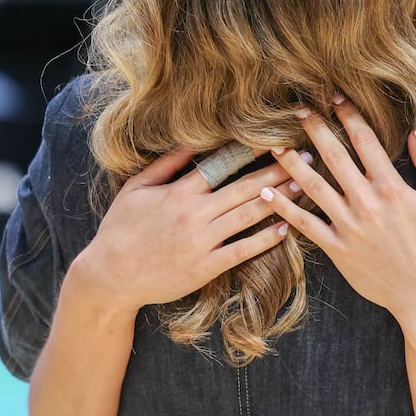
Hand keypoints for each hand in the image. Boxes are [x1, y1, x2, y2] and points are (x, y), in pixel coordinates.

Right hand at [75, 148, 297, 312]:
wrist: (109, 276)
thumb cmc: (120, 229)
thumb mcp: (136, 189)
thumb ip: (166, 165)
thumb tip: (192, 141)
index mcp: (178, 192)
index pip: (222, 164)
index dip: (251, 150)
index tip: (276, 139)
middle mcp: (193, 214)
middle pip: (244, 188)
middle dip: (278, 171)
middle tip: (306, 158)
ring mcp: (201, 242)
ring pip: (248, 216)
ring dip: (280, 199)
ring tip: (304, 186)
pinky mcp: (205, 268)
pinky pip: (242, 251)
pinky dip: (265, 239)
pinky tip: (286, 228)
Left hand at [258, 97, 415, 330]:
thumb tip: (415, 133)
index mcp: (392, 187)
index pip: (365, 140)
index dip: (348, 115)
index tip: (334, 97)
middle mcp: (366, 202)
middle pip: (334, 156)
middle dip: (315, 129)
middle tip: (298, 109)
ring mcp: (348, 226)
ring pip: (313, 186)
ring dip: (292, 163)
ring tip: (274, 144)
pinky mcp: (337, 249)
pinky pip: (306, 225)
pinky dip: (285, 208)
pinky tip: (267, 193)